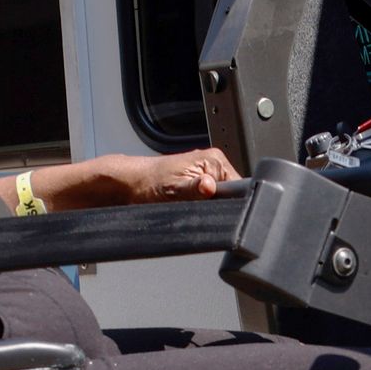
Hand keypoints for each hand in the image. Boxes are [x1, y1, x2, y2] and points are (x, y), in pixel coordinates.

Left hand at [36, 148, 235, 209]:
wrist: (129, 186)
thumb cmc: (147, 183)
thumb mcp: (174, 189)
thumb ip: (195, 188)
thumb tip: (209, 186)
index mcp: (215, 159)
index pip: (240, 185)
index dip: (233, 202)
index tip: (220, 210)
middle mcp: (212, 165)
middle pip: (231, 194)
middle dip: (220, 206)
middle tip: (199, 209)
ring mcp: (206, 175)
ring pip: (220, 199)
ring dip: (209, 208)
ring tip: (190, 205)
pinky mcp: (198, 185)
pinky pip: (210, 200)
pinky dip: (202, 207)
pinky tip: (189, 207)